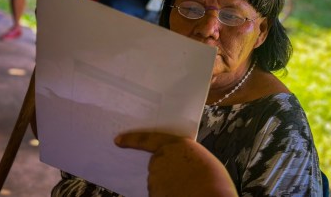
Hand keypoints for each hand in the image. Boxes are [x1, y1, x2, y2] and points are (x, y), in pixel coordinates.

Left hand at [115, 131, 237, 196]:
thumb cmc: (213, 180)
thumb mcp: (201, 159)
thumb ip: (185, 157)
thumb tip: (178, 166)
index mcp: (175, 144)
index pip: (147, 139)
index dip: (131, 140)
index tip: (118, 140)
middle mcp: (160, 159)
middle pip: (157, 165)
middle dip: (166, 171)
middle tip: (185, 177)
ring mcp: (155, 178)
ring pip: (158, 182)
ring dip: (168, 186)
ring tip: (187, 188)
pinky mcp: (153, 194)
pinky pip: (158, 194)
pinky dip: (167, 195)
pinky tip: (181, 195)